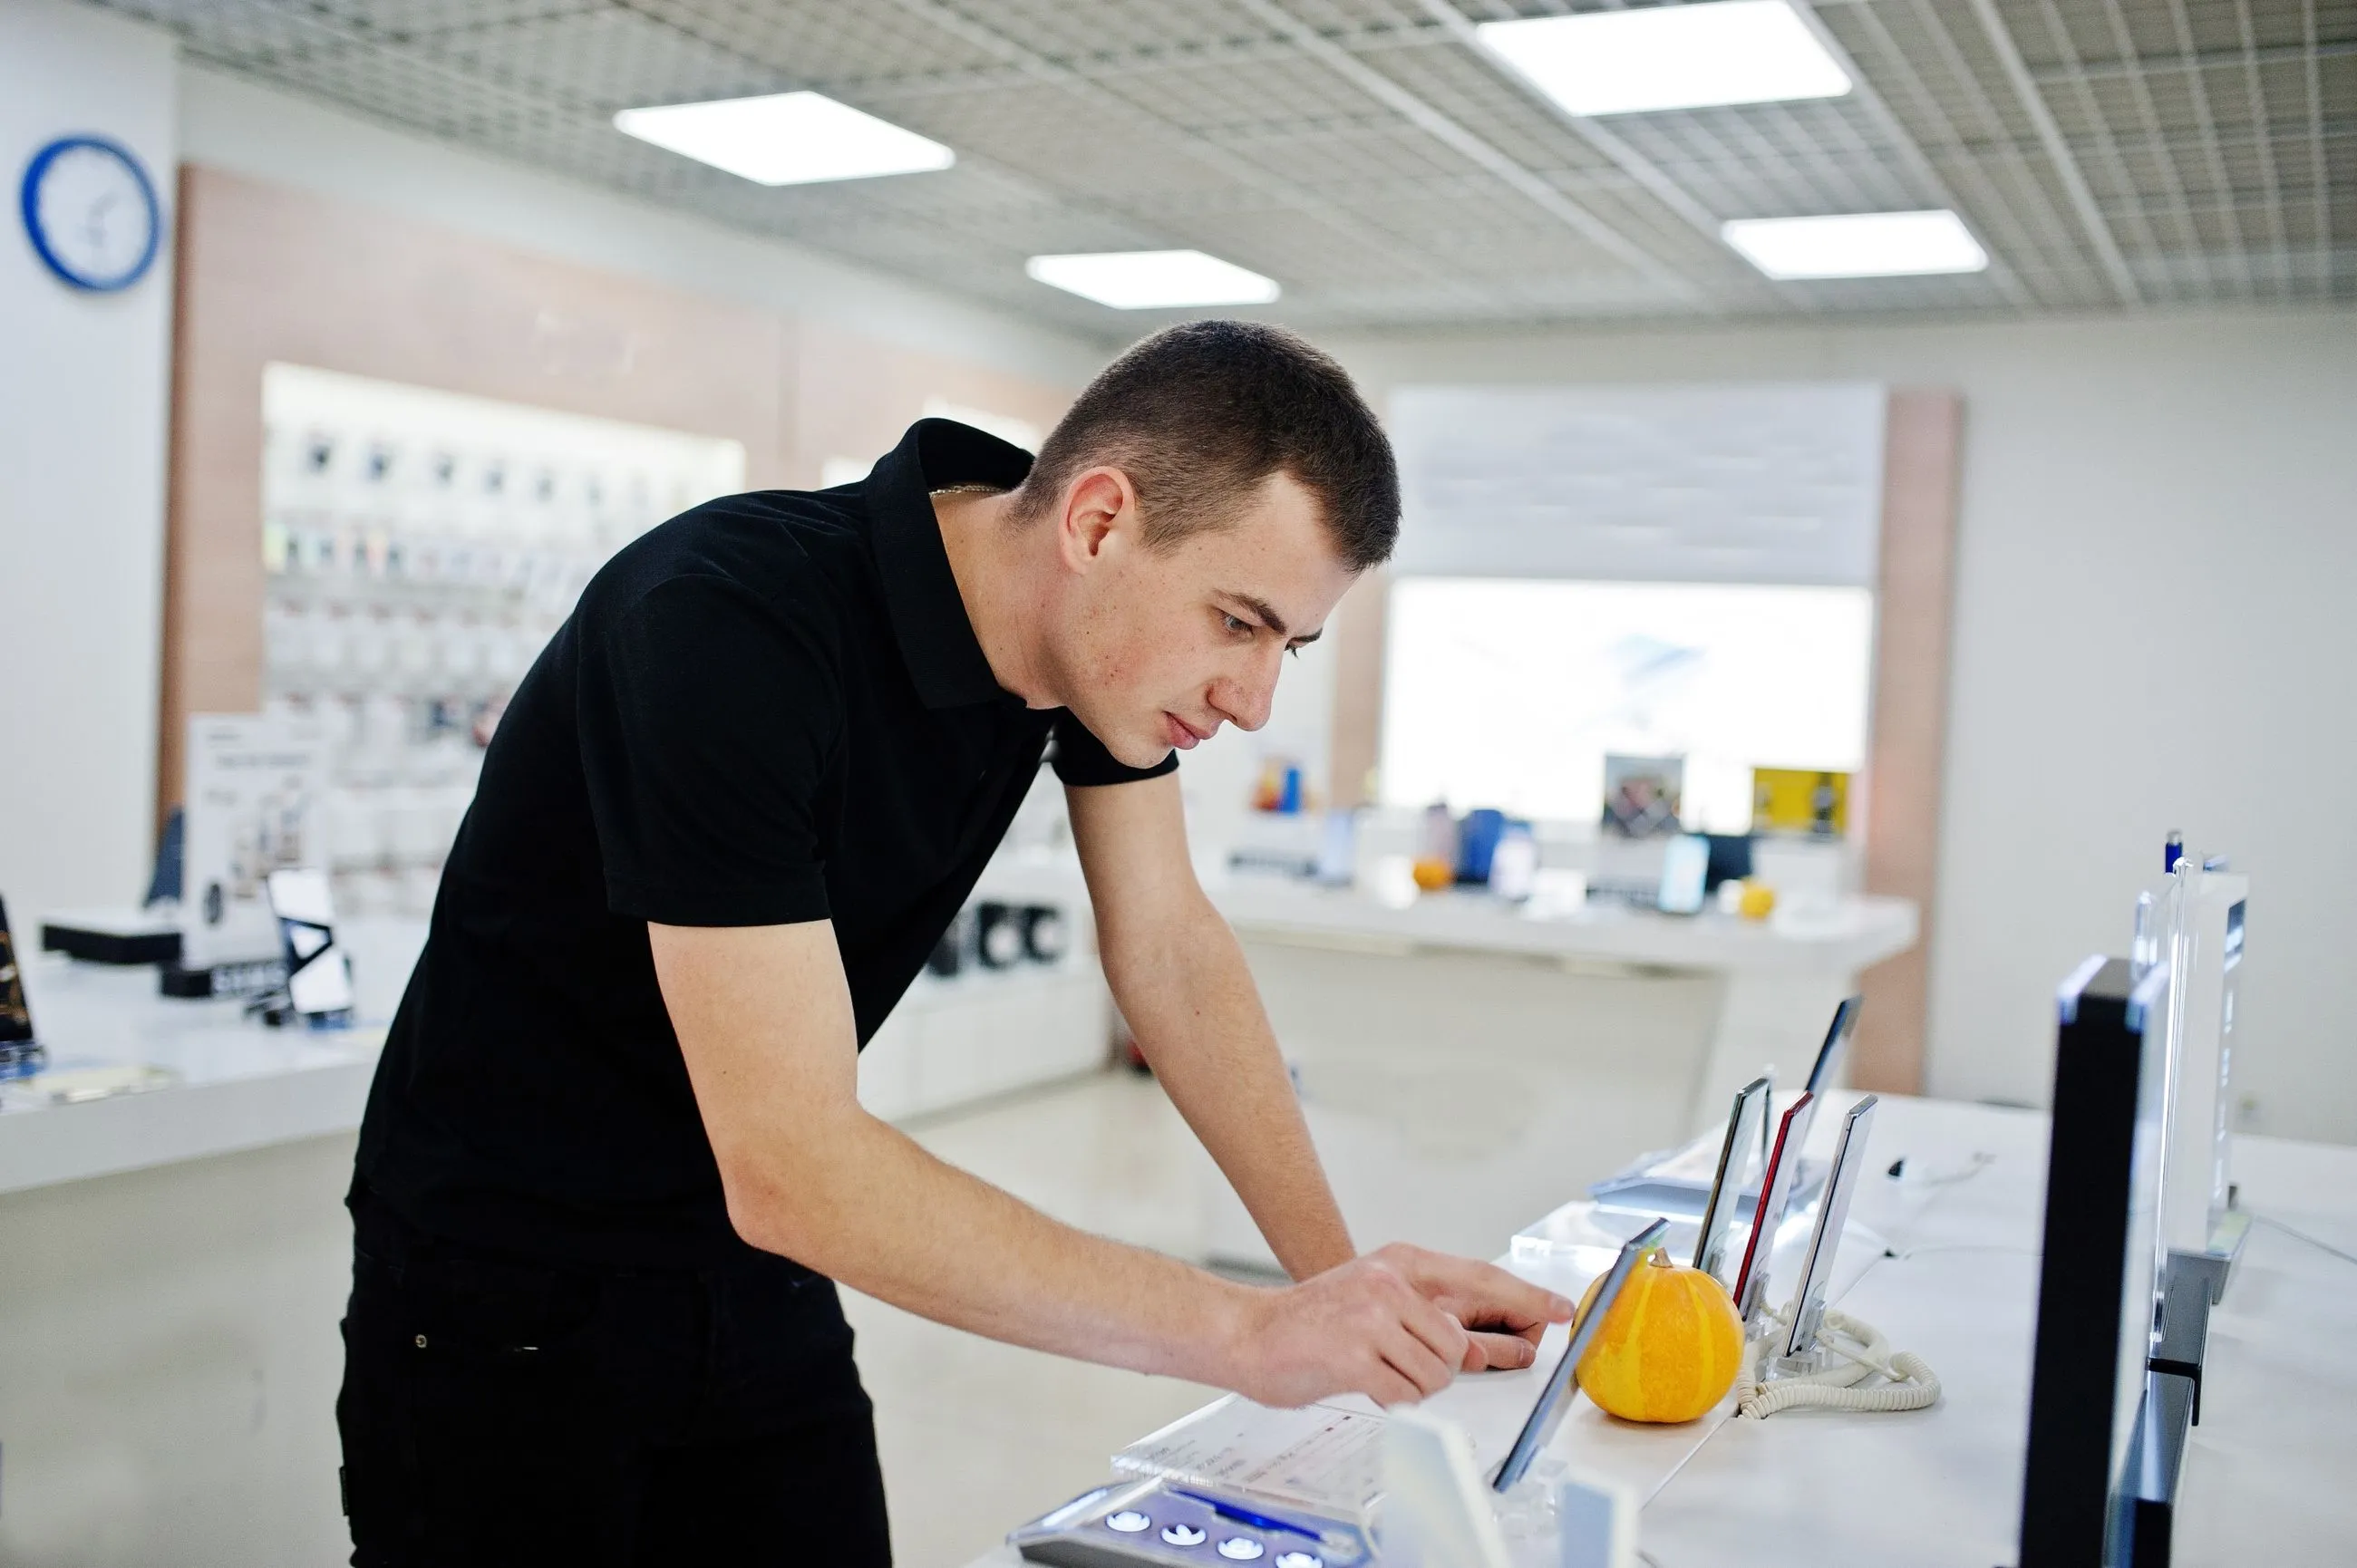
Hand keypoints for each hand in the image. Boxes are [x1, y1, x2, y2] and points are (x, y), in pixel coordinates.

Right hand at [1221, 1243, 1574, 1407]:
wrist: (1248, 1334)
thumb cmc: (1313, 1323)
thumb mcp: (1379, 1306)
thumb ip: (1436, 1321)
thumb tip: (1497, 1344)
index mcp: (1400, 1264)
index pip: (1480, 1279)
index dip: (1526, 1297)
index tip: (1561, 1310)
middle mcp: (1390, 1283)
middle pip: (1459, 1342)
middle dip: (1441, 1365)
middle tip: (1406, 1364)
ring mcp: (1373, 1317)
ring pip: (1437, 1372)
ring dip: (1413, 1384)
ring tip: (1374, 1368)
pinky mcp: (1357, 1354)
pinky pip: (1406, 1394)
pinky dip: (1391, 1398)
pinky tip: (1362, 1380)